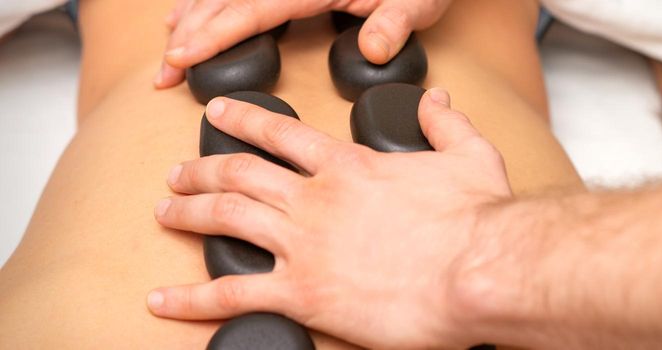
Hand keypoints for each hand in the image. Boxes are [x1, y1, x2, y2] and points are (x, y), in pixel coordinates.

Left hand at [148, 88, 512, 347]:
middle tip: (178, 171)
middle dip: (201, 168)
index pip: (281, 133)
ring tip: (165, 211)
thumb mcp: (469, 155)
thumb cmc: (477, 219)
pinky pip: (232, 294)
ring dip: (187, 213)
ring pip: (224, 220)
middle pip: (238, 174)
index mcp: (348, 166)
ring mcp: (303, 246)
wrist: (479, 271)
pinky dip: (191, 298)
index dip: (243, 119)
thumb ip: (444, 124)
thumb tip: (438, 100)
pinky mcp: (303, 295)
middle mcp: (315, 199)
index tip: (218, 113)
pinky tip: (164, 299)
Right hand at [154, 0, 452, 88]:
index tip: (180, 57)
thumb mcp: (418, 3)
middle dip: (190, 35)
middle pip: (227, 0)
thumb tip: (374, 49)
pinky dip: (212, 2)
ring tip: (167, 47)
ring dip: (193, 16)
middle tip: (162, 72)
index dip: (213, 35)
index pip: (252, 10)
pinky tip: (193, 13)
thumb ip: (395, 24)